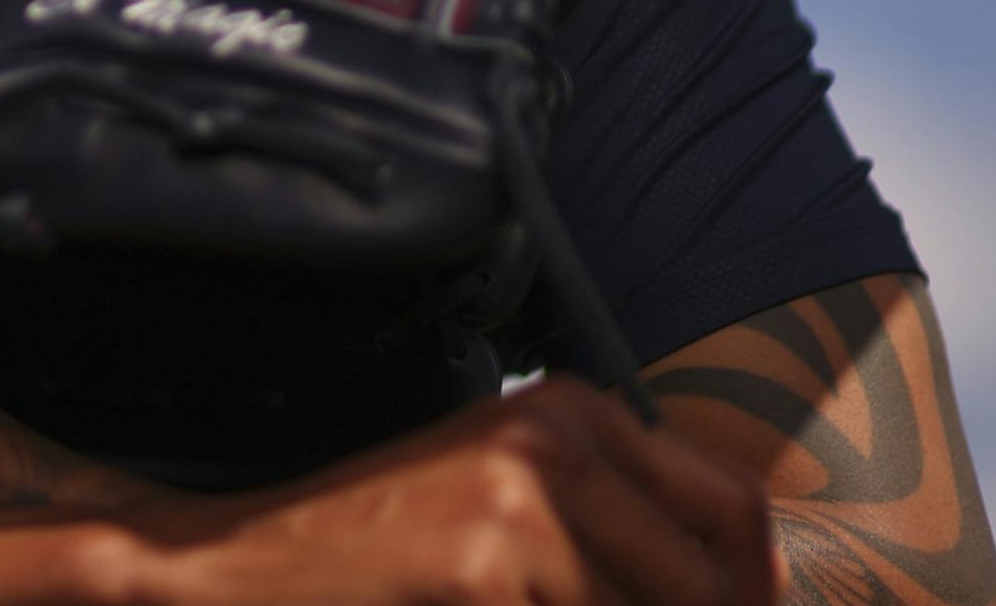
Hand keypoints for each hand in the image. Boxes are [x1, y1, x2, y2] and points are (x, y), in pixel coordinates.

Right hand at [133, 377, 784, 605]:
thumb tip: (754, 590)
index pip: (738, 512)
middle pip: (713, 588)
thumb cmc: (379, 548)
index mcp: (571, 408)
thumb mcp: (502, 500)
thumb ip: (612, 524)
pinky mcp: (488, 576)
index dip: (754, 594)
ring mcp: (521, 508)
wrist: (241, 567)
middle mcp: (556, 440)